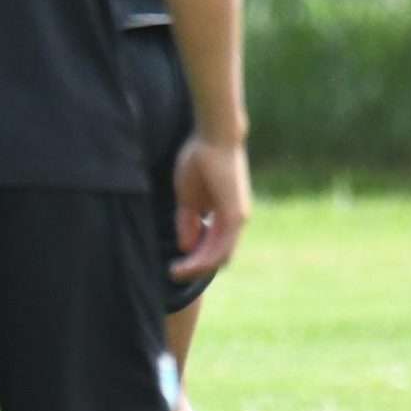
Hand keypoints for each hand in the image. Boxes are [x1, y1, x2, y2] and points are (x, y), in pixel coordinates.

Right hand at [170, 135, 250, 282]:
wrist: (213, 137)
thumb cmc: (199, 158)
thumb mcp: (187, 197)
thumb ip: (187, 221)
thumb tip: (186, 247)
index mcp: (225, 215)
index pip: (213, 247)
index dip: (194, 260)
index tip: (173, 265)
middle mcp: (236, 220)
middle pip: (218, 257)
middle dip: (195, 269)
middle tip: (172, 274)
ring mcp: (238, 218)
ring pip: (220, 256)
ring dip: (198, 268)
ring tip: (175, 272)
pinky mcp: (235, 215)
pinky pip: (221, 246)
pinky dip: (205, 258)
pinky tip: (186, 262)